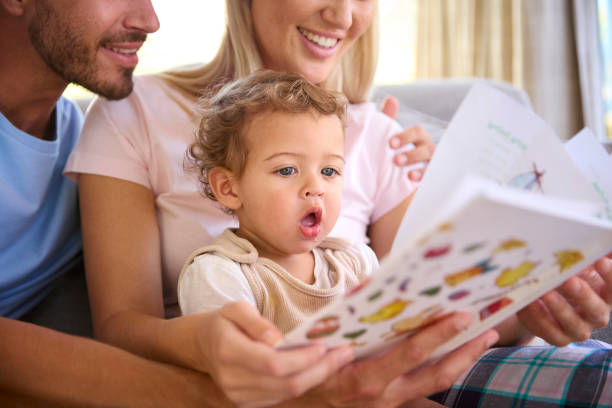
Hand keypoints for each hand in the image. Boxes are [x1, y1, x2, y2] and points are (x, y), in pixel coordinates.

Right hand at [196, 301, 354, 406]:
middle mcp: (232, 380)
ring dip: (316, 377)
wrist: (203, 345)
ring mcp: (238, 396)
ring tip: (338, 359)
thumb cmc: (224, 322)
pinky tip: (319, 368)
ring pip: (286, 393)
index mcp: (229, 351)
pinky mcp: (246, 403)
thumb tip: (277, 338)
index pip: (273, 363)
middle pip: (285, 383)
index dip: (302, 358)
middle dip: (320, 370)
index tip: (324, 346)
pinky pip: (281, 397)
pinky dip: (304, 383)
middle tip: (345, 353)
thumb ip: (255, 322)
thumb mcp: (236, 309)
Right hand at [284, 312, 498, 407]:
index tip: (462, 316)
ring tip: (483, 339)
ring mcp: (390, 404)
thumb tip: (375, 289)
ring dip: (462, 361)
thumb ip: (349, 320)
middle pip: (436, 374)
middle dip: (465, 351)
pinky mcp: (392, 407)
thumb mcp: (324, 344)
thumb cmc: (309, 368)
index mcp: (366, 377)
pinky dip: (443, 369)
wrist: (298, 404)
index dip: (439, 335)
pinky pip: (424, 389)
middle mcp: (384, 395)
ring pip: (435, 384)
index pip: (411, 354)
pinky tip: (456, 353)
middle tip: (488, 328)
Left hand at [381, 96, 435, 181]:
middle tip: (396, 161)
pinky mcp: (431, 179)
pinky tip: (414, 182)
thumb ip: (389, 119)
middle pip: (427, 148)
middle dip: (412, 154)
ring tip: (407, 174)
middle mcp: (428, 150)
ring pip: (433, 163)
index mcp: (418, 138)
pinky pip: (434, 178)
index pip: (418, 132)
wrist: (390, 181)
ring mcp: (432, 165)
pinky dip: (425, 178)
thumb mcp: (389, 138)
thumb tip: (391, 99)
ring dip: (420, 167)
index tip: (390, 144)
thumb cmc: (391, 152)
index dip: (406, 137)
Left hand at [517, 254, 611, 345]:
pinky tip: (529, 304)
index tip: (601, 261)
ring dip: (559, 308)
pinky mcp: (558, 338)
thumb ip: (582, 256)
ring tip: (545, 293)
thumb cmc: (563, 277)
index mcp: (605, 296)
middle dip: (582, 294)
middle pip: (596, 310)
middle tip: (569, 280)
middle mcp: (596, 315)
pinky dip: (539, 318)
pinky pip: (549, 332)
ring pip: (575, 325)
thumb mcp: (574, 266)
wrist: (542, 301)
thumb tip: (588, 232)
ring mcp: (578, 329)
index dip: (611, 276)